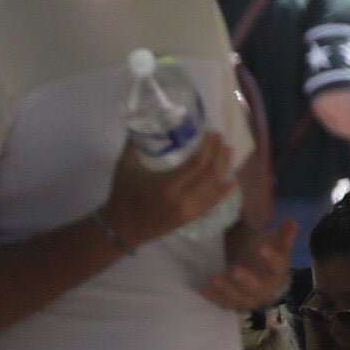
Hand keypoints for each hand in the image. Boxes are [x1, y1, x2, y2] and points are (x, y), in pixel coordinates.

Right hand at [103, 132, 236, 250]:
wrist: (119, 230)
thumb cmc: (122, 195)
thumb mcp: (125, 166)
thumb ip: (134, 143)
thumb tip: (141, 119)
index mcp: (167, 184)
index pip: (197, 163)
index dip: (209, 147)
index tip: (212, 133)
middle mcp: (182, 199)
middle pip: (211, 174)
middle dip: (220, 154)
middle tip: (223, 139)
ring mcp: (188, 211)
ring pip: (215, 189)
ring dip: (225, 169)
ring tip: (229, 153)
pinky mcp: (189, 219)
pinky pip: (211, 204)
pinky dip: (223, 191)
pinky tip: (231, 181)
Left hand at [199, 216, 295, 309]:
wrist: (262, 281)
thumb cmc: (267, 259)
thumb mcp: (276, 245)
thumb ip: (283, 234)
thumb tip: (291, 221)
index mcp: (277, 273)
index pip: (277, 266)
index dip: (271, 258)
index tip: (262, 248)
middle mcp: (264, 290)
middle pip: (255, 287)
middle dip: (245, 279)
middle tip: (234, 270)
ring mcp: (247, 300)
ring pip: (237, 297)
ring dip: (225, 289)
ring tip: (213, 278)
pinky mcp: (233, 304)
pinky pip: (223, 303)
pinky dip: (213, 297)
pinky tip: (203, 289)